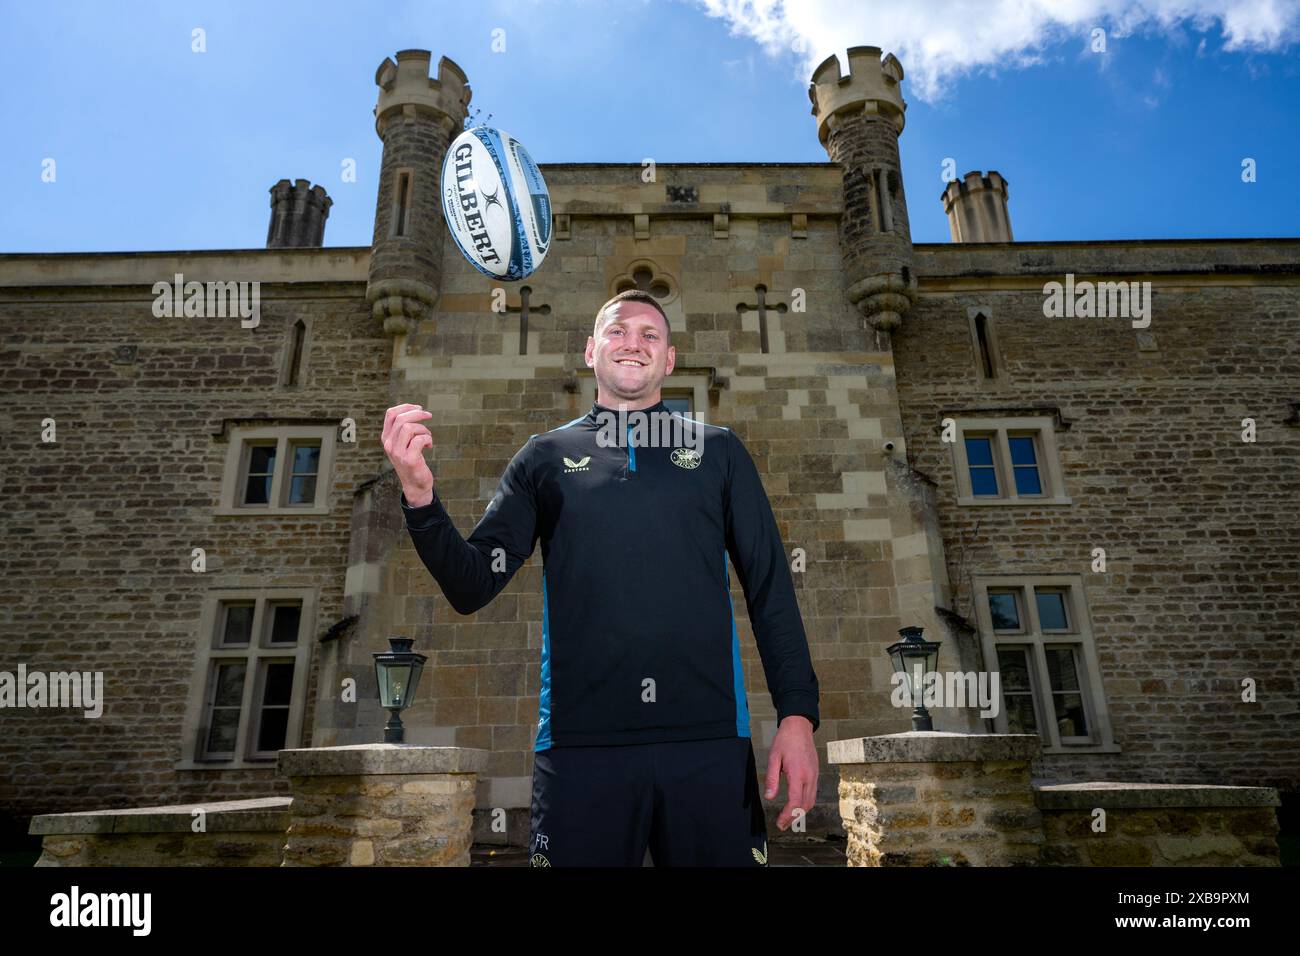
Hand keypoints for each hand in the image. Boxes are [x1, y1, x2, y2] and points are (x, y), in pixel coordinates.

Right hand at [382, 403, 434, 505]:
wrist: (415, 484)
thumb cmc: (412, 460)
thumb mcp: (403, 443)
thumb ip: (403, 429)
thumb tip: (416, 409)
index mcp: (386, 437)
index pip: (390, 414)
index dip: (406, 407)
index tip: (419, 408)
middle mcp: (389, 444)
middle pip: (401, 419)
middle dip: (418, 414)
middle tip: (429, 416)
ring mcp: (397, 452)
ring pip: (409, 428)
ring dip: (423, 429)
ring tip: (427, 436)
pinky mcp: (409, 460)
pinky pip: (419, 440)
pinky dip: (428, 439)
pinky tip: (429, 445)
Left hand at [764, 715, 818, 831]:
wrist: (799, 726)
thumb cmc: (785, 740)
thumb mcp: (774, 758)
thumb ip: (772, 779)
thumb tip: (769, 797)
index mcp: (798, 774)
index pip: (795, 802)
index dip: (788, 815)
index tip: (780, 823)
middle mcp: (809, 777)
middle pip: (805, 805)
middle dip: (794, 818)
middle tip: (783, 824)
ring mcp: (814, 775)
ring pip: (811, 801)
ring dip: (801, 812)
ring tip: (789, 818)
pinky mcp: (815, 773)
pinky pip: (813, 793)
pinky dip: (805, 803)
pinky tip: (797, 804)